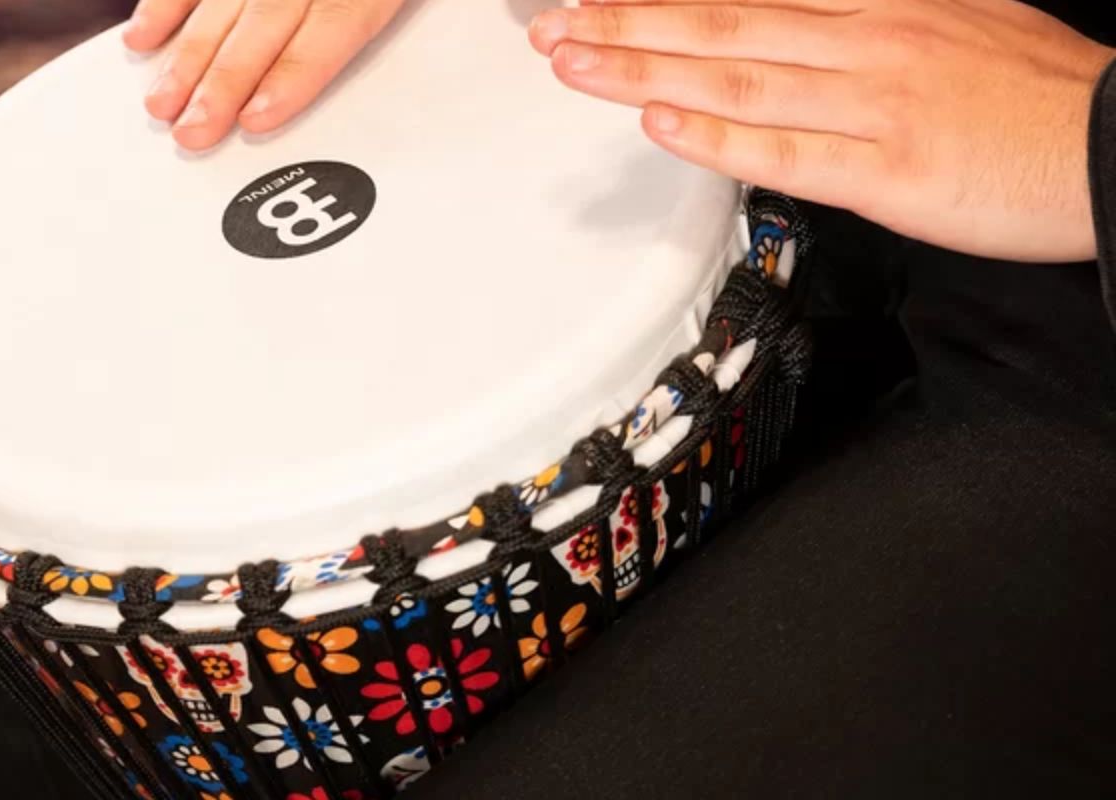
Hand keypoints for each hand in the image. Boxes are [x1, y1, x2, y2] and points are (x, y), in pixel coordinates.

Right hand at [124, 0, 407, 150]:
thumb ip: (373, 16)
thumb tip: (353, 85)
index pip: (332, 21)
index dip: (293, 73)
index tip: (258, 116)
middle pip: (266, 19)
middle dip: (224, 80)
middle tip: (196, 128)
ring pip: (221, 1)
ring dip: (187, 55)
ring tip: (163, 102)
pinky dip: (165, 5)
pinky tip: (146, 37)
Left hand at [529, 0, 1115, 262]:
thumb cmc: (1041, 97)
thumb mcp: (956, 19)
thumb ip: (869, 22)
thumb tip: (795, 24)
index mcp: (884, 7)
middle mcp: (869, 44)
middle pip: (725, 23)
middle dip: (629, 22)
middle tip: (555, 24)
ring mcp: (876, 106)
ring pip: (736, 79)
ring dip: (644, 68)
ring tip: (575, 62)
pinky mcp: (889, 171)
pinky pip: (784, 152)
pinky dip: (716, 135)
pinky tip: (659, 121)